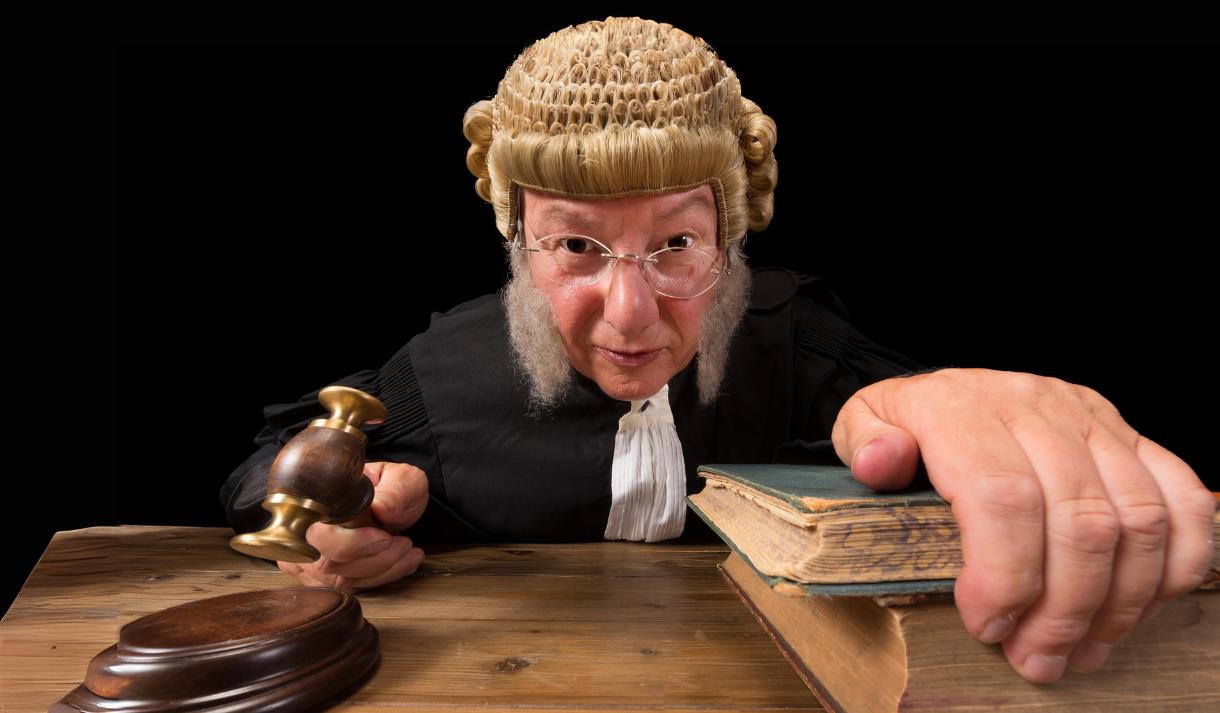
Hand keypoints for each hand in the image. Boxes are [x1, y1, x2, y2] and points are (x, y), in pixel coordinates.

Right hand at [277, 461, 428, 591]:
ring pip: (340, 579)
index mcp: (313, 498)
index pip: (314, 532)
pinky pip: (349, 586)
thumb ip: (395, 491)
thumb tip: (380, 508)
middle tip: (403, 543)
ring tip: (408, 550)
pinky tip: (403, 562)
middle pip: (325, 564)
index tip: (385, 537)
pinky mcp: (324, 574)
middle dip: (372, 560)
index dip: (348, 542)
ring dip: (382, 569)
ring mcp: (310, 555)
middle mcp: (302, 530)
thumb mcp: (402, 479)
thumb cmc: (392, 487)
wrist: (396, 501)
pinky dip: (381, 577)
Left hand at [830, 368, 1215, 682]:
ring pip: (1138, 520)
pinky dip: (1176, 566)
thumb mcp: (861, 423)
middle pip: (1079, 520)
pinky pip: (1185, 502)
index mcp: (962, 407)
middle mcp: (1035, 407)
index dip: (1003, 575)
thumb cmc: (906, 425)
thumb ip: (864, 443)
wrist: (947, 387)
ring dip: (1117, 603)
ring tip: (1079, 650)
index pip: (1002, 496)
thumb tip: (881, 462)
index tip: (987, 627)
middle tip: (1036, 659)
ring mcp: (1092, 419)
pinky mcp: (1132, 436)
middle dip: (1063, 610)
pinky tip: (1135, 609)